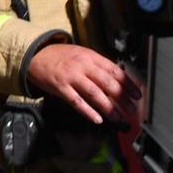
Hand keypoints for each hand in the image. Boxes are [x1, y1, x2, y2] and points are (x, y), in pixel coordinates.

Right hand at [26, 43, 140, 124]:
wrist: (36, 54)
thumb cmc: (61, 56)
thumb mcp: (82, 54)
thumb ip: (98, 65)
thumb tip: (117, 79)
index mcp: (91, 57)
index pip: (115, 71)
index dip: (128, 84)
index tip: (137, 95)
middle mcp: (83, 66)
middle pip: (108, 84)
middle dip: (122, 98)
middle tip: (131, 110)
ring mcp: (71, 77)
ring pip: (95, 94)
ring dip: (109, 108)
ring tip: (118, 118)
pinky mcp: (61, 88)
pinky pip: (77, 101)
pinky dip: (88, 111)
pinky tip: (97, 119)